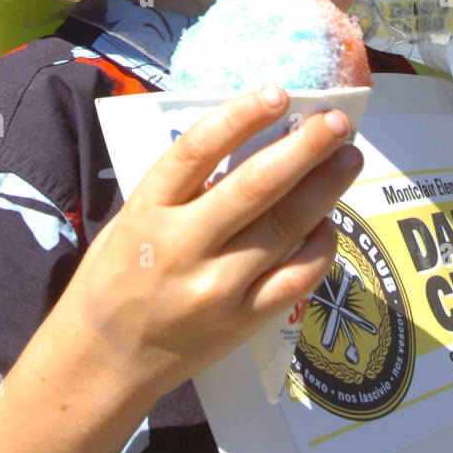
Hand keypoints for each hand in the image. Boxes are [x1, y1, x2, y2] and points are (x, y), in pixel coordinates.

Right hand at [65, 87, 361, 397]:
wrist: (104, 361)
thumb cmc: (117, 275)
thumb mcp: (134, 217)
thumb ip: (183, 186)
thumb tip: (252, 138)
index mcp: (148, 210)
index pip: (198, 150)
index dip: (241, 116)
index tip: (278, 92)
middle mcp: (183, 246)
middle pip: (256, 186)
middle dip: (305, 148)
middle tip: (336, 122)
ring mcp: (215, 289)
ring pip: (285, 228)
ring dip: (325, 188)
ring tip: (348, 158)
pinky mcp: (241, 323)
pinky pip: (295, 279)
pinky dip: (320, 247)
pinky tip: (329, 224)